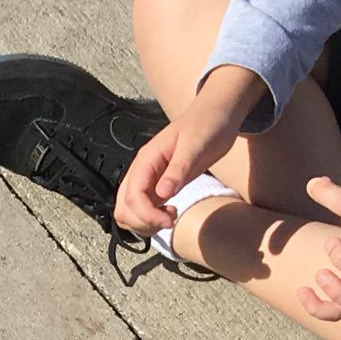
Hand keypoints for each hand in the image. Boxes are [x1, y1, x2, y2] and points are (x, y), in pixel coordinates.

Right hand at [114, 64, 265, 235]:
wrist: (216, 116)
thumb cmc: (206, 125)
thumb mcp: (194, 146)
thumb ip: (178, 170)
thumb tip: (163, 194)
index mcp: (145, 161)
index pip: (132, 197)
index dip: (146, 215)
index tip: (169, 221)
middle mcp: (142, 173)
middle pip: (124, 208)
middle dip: (143, 222)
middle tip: (170, 220)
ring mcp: (148, 181)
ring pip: (129, 212)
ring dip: (145, 223)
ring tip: (170, 217)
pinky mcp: (158, 186)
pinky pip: (142, 209)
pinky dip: (151, 218)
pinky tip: (170, 212)